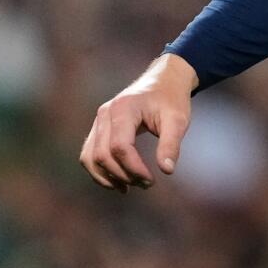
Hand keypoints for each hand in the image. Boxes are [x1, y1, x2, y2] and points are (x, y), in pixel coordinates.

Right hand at [80, 53, 196, 191]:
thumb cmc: (171, 99)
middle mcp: (105, 113)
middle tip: (147, 183)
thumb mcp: (178, 120)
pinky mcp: (98, 128)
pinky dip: (100, 171)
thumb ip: (171, 144)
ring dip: (107, 177)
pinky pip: (90, 154)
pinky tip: (119, 181)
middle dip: (123, 175)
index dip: (134, 168)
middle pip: (102, 155)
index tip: (151, 180)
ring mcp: (99, 120)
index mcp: (124, 109)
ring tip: (130, 187)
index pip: (120, 147)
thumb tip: (166, 170)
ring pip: (90, 157)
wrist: (163, 81)